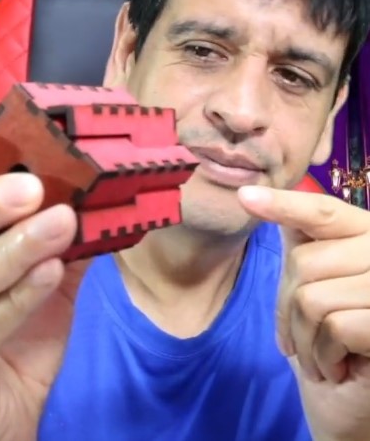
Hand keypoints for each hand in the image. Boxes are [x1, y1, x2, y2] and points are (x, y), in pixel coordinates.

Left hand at [239, 186, 369, 440]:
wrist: (355, 406)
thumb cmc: (331, 342)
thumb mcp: (311, 285)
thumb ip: (300, 243)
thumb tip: (263, 198)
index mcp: (366, 236)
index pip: (323, 212)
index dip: (285, 204)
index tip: (245, 196)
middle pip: (305, 262)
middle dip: (288, 307)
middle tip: (298, 338)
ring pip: (313, 297)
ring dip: (304, 338)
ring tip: (320, 355)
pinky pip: (334, 327)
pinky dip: (323, 355)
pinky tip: (338, 368)